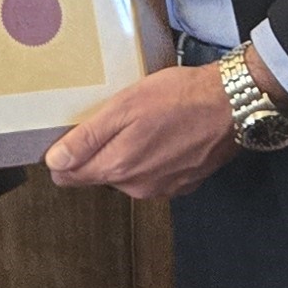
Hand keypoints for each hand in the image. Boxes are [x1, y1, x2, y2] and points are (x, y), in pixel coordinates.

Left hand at [44, 60, 236, 199]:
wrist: (232, 106)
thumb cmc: (179, 99)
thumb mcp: (123, 107)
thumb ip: (87, 139)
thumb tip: (55, 162)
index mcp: (118, 168)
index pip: (70, 176)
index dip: (63, 157)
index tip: (68, 136)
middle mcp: (137, 187)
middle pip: (98, 174)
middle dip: (98, 151)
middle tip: (112, 119)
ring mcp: (162, 189)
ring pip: (126, 175)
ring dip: (127, 153)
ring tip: (140, 123)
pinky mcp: (183, 184)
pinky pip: (153, 174)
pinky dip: (152, 157)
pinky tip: (161, 134)